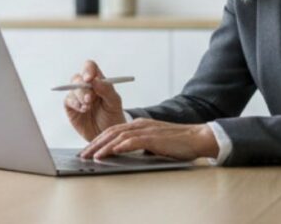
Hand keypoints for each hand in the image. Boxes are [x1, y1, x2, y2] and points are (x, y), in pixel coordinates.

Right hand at [64, 60, 126, 141]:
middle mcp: (87, 87)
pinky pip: (68, 100)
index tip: (89, 79)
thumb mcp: (114, 103)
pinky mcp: (71, 107)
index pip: (90, 67)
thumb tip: (95, 80)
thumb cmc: (112, 117)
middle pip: (78, 78)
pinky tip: (83, 110)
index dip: (88, 70)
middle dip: (83, 88)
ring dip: (80, 97)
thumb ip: (107, 90)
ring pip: (72, 88)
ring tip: (88, 107)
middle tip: (89, 99)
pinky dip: (75, 104)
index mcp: (98, 81)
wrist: (107, 135)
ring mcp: (78, 97)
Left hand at [79, 118, 219, 160]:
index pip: (113, 131)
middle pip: (111, 132)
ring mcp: (146, 130)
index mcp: (139, 125)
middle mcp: (140, 124)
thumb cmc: (178, 143)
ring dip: (103, 147)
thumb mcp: (155, 143)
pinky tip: (110, 152)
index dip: (98, 140)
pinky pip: (132, 141)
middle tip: (82, 155)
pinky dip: (119, 147)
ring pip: (118, 136)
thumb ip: (141, 145)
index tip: (88, 150)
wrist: (197, 137)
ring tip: (92, 156)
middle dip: (95, 144)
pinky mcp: (153, 138)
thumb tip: (127, 154)